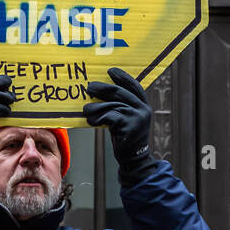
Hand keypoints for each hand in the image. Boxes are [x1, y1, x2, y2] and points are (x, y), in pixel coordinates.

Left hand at [84, 68, 154, 183]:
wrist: (132, 159)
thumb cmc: (124, 136)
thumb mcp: (124, 118)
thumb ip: (118, 106)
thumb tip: (99, 91)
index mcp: (143, 105)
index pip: (134, 86)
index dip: (123, 77)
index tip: (111, 70)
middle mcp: (143, 109)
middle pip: (120, 93)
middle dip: (103, 88)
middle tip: (89, 87)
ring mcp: (137, 118)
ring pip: (112, 106)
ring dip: (96, 107)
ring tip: (86, 110)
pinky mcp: (129, 127)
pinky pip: (110, 117)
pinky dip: (98, 118)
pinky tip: (91, 121)